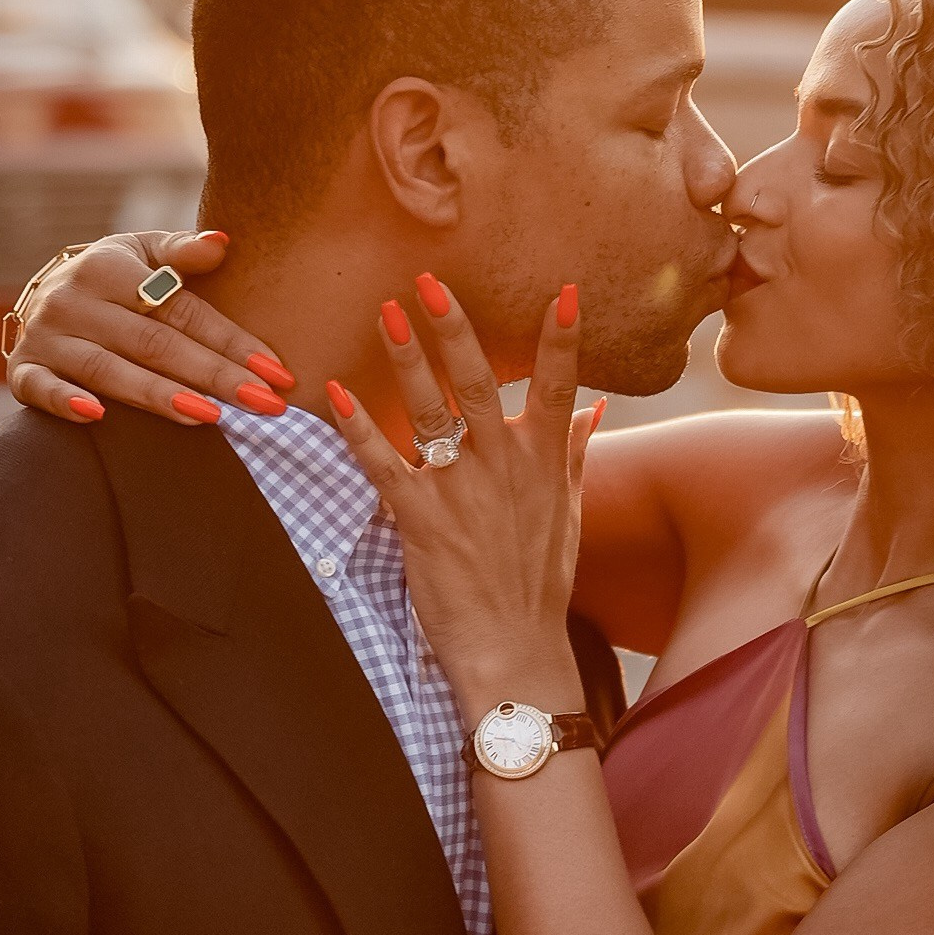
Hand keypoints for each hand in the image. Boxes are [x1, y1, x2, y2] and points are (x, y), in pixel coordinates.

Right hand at [5, 229, 296, 427]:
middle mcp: (76, 300)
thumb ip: (179, 251)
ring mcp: (47, 337)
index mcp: (110, 268)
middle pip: (155, 343)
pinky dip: (66, 402)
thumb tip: (222, 243)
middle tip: (264, 404)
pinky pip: (42, 390)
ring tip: (209, 415)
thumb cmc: (110, 281)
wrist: (39, 300)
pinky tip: (98, 417)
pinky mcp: (23, 372)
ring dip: (159, 395)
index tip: (277, 373)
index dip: (232, 342)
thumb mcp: (140, 253)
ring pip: (109, 370)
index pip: (182, 310)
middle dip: (214, 375)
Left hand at [329, 279, 598, 708]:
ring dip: (407, 361)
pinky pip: (384, 464)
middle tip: (430, 282)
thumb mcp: (568, 515)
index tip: (564, 291)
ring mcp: (461, 493)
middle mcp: (504, 468)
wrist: (513, 652)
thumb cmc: (539, 584)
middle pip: (481, 384)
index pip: (559, 389)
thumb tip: (597, 407)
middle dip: (455, 330)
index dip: (562, 340)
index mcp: (543, 464)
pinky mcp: (420, 521)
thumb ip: (577, 453)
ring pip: (431, 413)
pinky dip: (358, 429)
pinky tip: (336, 393)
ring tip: (386, 313)